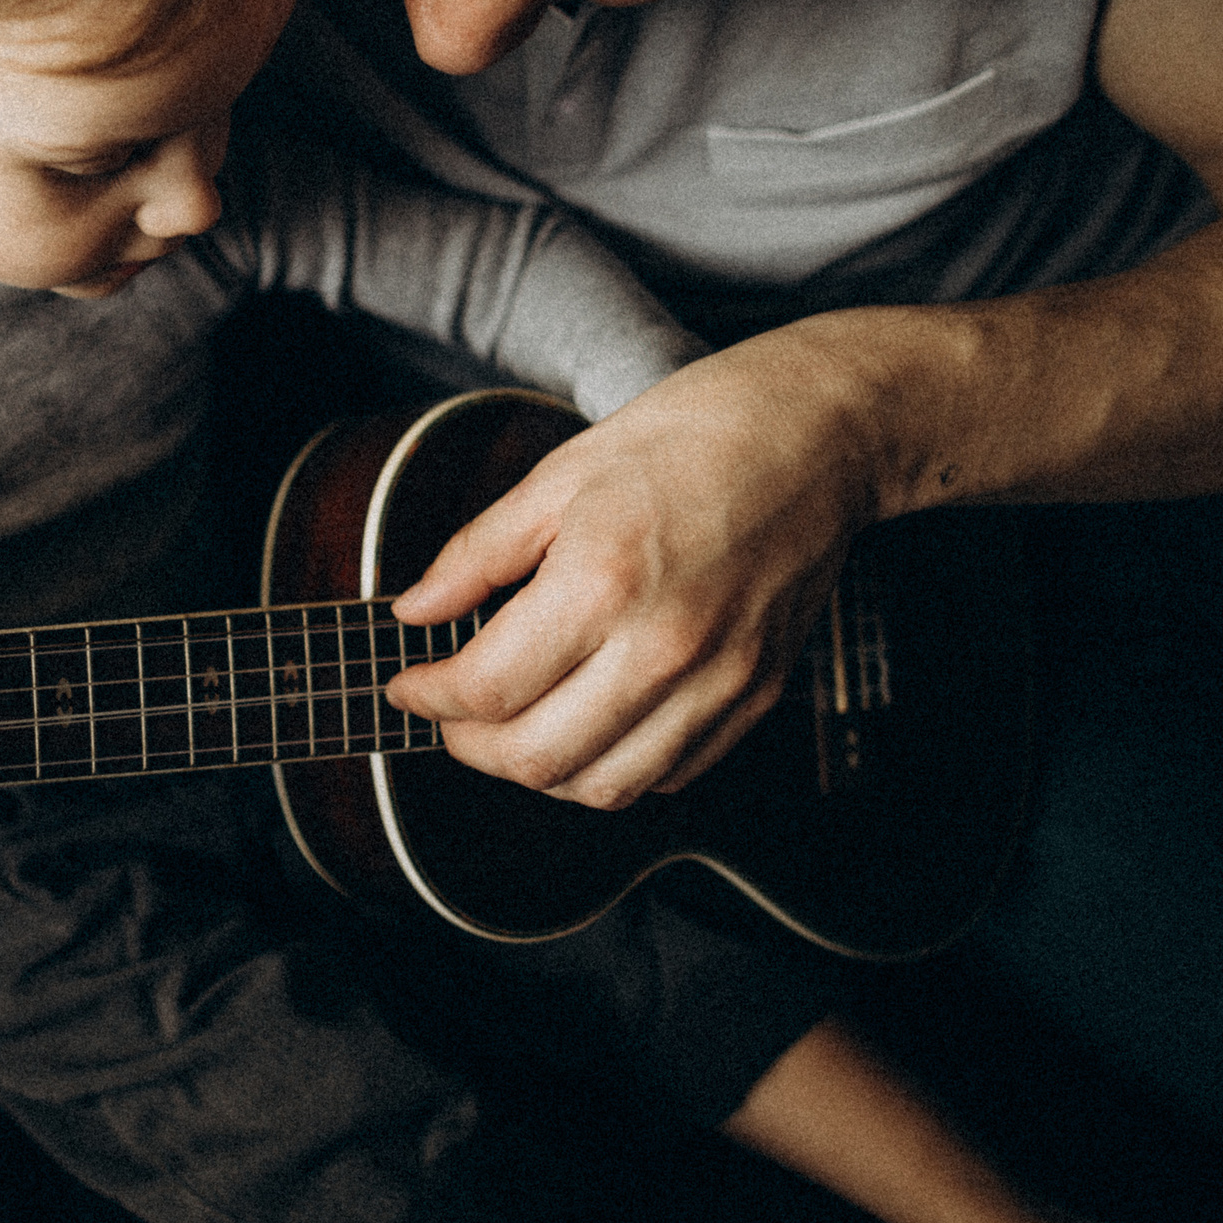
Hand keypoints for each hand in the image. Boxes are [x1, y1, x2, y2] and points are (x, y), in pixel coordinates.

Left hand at [387, 337, 880, 807]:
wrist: (815, 435)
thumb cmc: (689, 438)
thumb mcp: (558, 476)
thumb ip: (476, 554)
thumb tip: (416, 611)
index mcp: (603, 581)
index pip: (489, 687)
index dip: (428, 697)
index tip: (406, 684)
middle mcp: (664, 647)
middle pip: (538, 758)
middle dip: (470, 746)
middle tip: (449, 714)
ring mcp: (719, 681)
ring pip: (604, 786)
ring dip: (539, 771)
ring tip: (511, 728)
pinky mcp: (756, 696)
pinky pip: (669, 774)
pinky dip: (612, 768)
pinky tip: (586, 723)